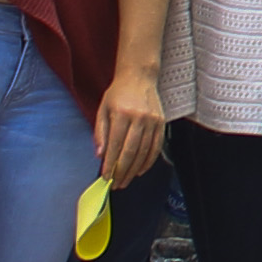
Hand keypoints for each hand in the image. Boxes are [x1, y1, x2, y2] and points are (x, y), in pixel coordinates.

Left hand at [93, 67, 163, 187]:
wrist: (139, 77)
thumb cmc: (117, 94)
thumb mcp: (102, 109)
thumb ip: (100, 133)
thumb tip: (100, 155)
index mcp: (121, 114)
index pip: (115, 145)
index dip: (110, 164)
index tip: (106, 177)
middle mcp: (138, 118)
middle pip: (130, 151)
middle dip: (122, 171)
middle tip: (116, 184)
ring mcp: (152, 121)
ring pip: (144, 151)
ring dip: (135, 169)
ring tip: (126, 180)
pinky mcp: (161, 122)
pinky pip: (156, 146)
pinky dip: (149, 161)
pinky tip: (141, 170)